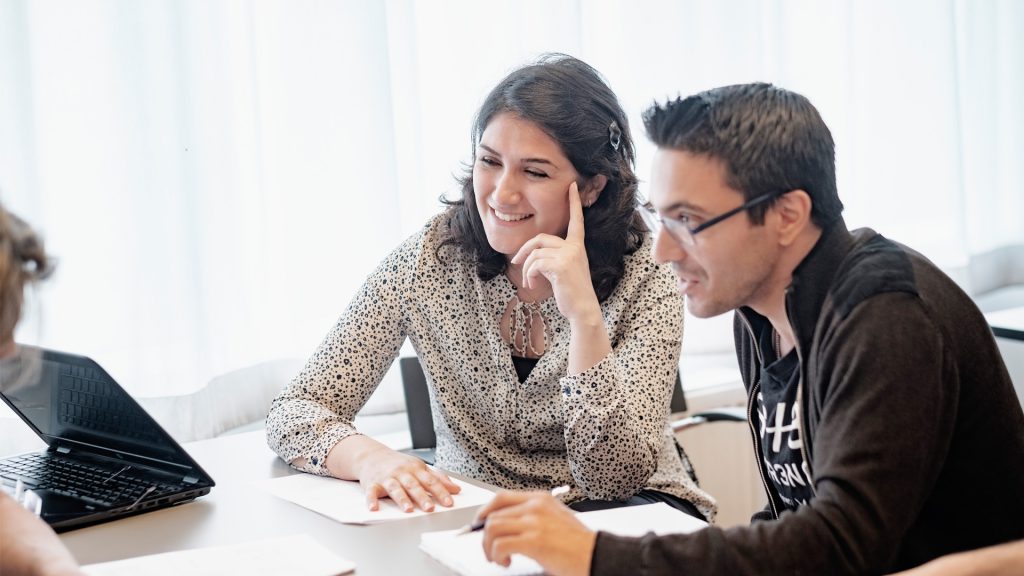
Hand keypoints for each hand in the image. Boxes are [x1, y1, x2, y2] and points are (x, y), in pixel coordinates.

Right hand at [326, 435, 459, 511]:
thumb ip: (438, 478)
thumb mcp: (419, 467)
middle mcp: (401, 472)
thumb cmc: (399, 464)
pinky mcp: (372, 483)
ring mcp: (386, 478)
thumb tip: (456, 489)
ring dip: (402, 499)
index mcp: (415, 468)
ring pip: (395, 488)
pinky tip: (374, 508)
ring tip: (408, 510)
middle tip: (430, 509)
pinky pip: (372, 492)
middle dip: (422, 497)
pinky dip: (372, 500)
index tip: (449, 502)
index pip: (430, 481)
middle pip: (413, 485)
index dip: (440, 492)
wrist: (372, 456)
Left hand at [475, 491, 595, 575]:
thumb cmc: (579, 543)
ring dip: (489, 547)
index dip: (485, 511)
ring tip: (498, 558)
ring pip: (492, 528)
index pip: (501, 498)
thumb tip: (506, 525)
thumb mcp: (555, 519)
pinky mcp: (534, 540)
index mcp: (541, 499)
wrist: (597, 554)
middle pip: (493, 515)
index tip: (479, 523)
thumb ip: (532, 517)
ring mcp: (534, 522)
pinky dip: (497, 556)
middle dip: (484, 535)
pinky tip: (506, 562)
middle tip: (489, 550)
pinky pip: (500, 545)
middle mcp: (536, 506)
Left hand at [511, 181, 600, 325]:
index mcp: (577, 246)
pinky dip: (529, 275)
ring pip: (535, 253)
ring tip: (528, 282)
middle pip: (540, 238)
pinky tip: (533, 286)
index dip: (573, 203)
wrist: (582, 309)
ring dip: (526, 269)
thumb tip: (532, 257)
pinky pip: (535, 264)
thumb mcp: (565, 270)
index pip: (576, 220)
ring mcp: (568, 255)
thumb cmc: (571, 292)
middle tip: (515, 262)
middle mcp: (574, 247)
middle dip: (524, 250)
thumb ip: (554, 257)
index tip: (572, 186)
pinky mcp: (560, 266)